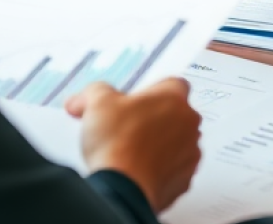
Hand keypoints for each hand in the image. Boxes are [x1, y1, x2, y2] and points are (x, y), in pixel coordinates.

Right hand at [66, 78, 200, 212]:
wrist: (123, 188)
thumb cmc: (117, 143)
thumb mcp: (97, 102)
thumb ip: (93, 92)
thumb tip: (82, 99)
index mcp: (173, 97)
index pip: (173, 84)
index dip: (151, 91)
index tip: (135, 100)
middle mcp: (188, 123)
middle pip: (176, 114)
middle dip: (154, 118)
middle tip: (128, 126)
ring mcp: (190, 153)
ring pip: (177, 142)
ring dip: (160, 144)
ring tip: (131, 150)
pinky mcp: (184, 179)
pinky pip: (175, 168)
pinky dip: (161, 168)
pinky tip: (138, 170)